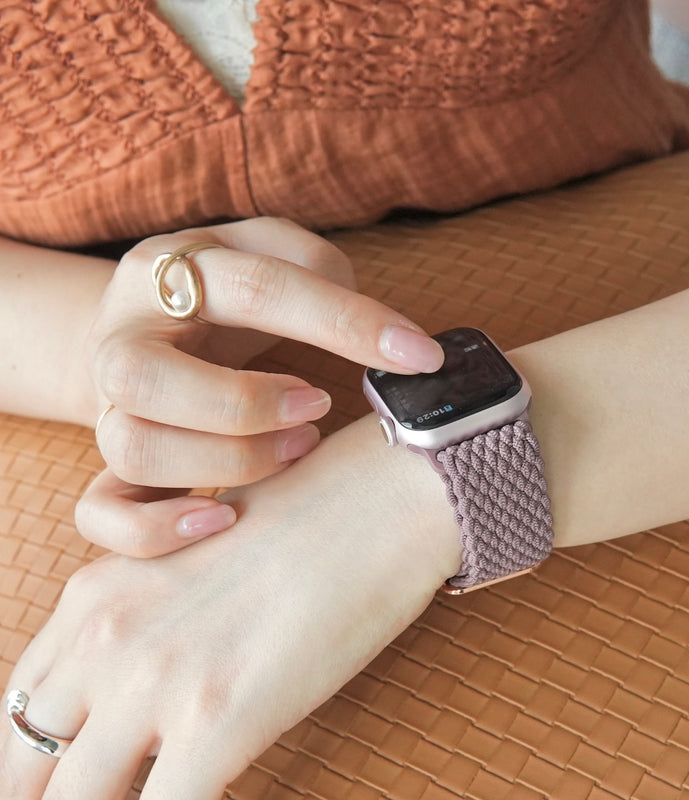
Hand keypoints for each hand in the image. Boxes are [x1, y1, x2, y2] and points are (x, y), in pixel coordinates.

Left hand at [0, 417, 460, 799]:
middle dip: (58, 792)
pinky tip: (217, 794)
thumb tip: (151, 699)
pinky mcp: (219, 723)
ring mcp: (157, 682)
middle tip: (116, 790)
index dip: (40, 755)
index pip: (24, 705)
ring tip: (163, 791)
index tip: (77, 771)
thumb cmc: (305, 517)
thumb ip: (149, 622)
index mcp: (97, 596)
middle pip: (27, 764)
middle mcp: (108, 639)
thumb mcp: (194, 559)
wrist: (376, 497)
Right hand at [78, 218, 443, 556]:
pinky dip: (155, 530)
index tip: (419, 356)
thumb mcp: (273, 252)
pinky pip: (99, 511)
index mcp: (170, 269)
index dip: (344, 323)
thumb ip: (321, 272)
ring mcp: (107, 405)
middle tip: (318, 407)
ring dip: (227, 462)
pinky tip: (223, 521)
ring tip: (297, 450)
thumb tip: (381, 336)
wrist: (155, 323)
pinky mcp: (110, 461)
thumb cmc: (233, 292)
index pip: (256, 288)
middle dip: (248, 404)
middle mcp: (124, 337)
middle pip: (148, 378)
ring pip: (132, 446)